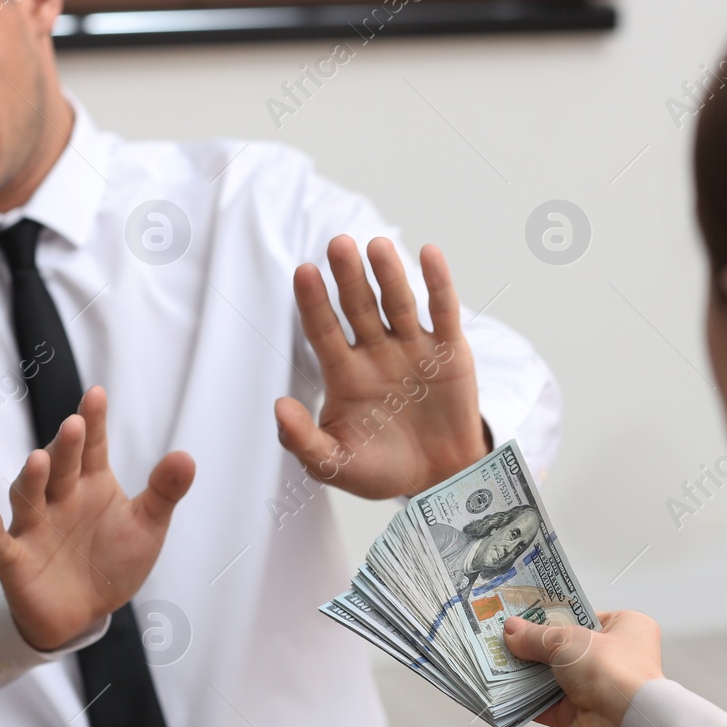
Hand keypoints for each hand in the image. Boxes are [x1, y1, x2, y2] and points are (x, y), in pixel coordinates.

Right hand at [0, 387, 194, 650]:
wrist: (83, 614)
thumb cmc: (112, 561)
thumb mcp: (146, 527)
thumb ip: (164, 492)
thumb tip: (187, 457)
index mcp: (91, 484)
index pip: (92, 447)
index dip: (93, 422)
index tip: (96, 394)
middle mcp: (59, 498)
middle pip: (60, 467)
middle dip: (66, 446)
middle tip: (74, 424)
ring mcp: (35, 527)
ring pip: (28, 497)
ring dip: (31, 479)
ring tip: (40, 459)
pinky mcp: (16, 560)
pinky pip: (0, 545)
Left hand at [275, 235, 488, 498]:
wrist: (439, 481)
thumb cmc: (382, 470)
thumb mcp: (335, 465)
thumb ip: (303, 441)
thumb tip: (278, 407)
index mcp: (344, 374)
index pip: (323, 331)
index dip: (313, 303)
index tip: (303, 272)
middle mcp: (375, 353)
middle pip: (358, 307)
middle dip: (348, 277)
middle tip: (338, 244)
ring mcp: (412, 348)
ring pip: (398, 303)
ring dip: (389, 274)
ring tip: (377, 246)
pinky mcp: (448, 351)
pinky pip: (442, 312)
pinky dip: (438, 283)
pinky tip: (429, 254)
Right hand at [503, 610, 664, 726]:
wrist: (624, 724)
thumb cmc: (611, 669)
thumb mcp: (568, 640)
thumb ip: (536, 636)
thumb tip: (511, 630)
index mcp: (625, 629)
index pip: (584, 616)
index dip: (554, 614)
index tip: (525, 612)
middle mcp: (614, 659)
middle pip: (565, 648)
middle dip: (534, 645)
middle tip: (504, 636)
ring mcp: (596, 689)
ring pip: (552, 677)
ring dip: (526, 672)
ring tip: (495, 659)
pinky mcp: (578, 715)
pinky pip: (545, 704)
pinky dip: (525, 699)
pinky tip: (502, 689)